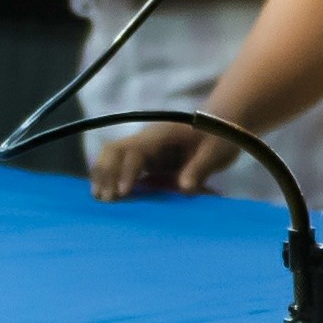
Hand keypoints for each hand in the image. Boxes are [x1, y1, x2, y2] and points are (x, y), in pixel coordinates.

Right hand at [93, 122, 221, 201]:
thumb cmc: (220, 136)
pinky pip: (123, 165)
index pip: (135, 151)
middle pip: (115, 151)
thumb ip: (199, 168)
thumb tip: (183, 188)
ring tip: (99, 198)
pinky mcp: (148, 159)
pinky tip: (108, 193)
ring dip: (104, 174)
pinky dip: (112, 177)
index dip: (126, 171)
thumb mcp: (215, 152)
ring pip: (114, 156)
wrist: (223, 123)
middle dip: (106, 173)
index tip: (123, 192)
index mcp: (161, 136)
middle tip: (105, 199)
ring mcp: (146, 149)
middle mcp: (147, 140)